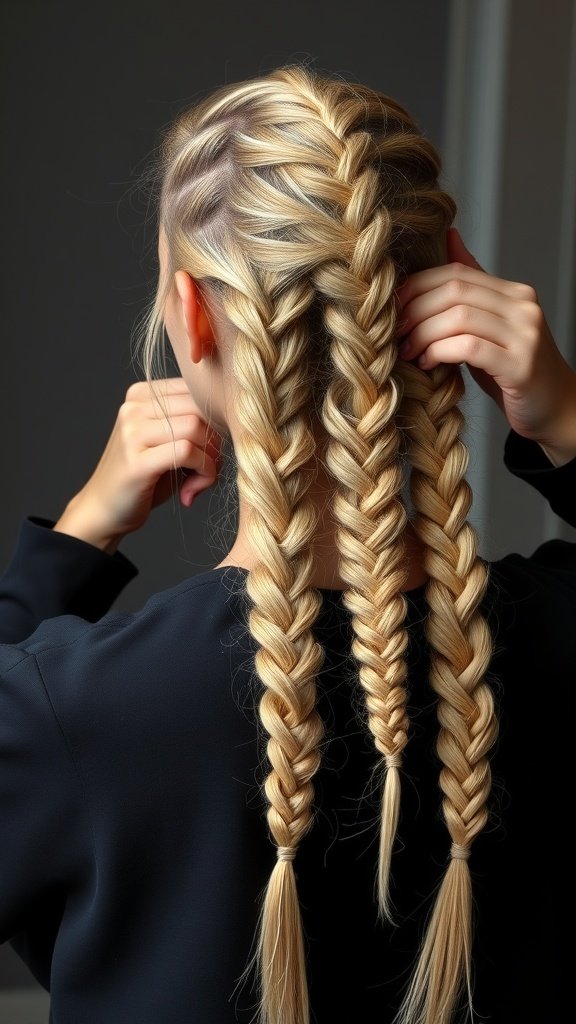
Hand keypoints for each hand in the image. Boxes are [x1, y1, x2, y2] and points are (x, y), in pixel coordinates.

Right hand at [54, 378, 222, 552]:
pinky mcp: (136, 460)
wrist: (105, 510)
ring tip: (200, 480)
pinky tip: (194, 488)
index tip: (211, 449)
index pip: (195, 391)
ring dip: (210, 458)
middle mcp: (132, 407)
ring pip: (195, 427)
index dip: (214, 421)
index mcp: (141, 394)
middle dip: (215, 440)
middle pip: (198, 408)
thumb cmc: (145, 478)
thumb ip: (195, 425)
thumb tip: (232, 420)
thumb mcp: (169, 442)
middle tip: (209, 468)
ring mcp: (131, 432)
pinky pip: (187, 451)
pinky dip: (203, 470)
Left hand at [396, 229, 575, 463]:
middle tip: (396, 332)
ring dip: (423, 334)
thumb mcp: (490, 325)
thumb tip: (450, 237)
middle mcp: (523, 307)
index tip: (394, 308)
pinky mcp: (520, 366)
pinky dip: (439, 352)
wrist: (554, 407)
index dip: (418, 286)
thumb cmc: (514, 370)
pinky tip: (427, 363)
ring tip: (408, 351)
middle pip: (455, 291)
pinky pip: (469, 348)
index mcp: (515, 293)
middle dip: (416, 310)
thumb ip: (472, 287)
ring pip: (459, 317)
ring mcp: (525, 335)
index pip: (457, 272)